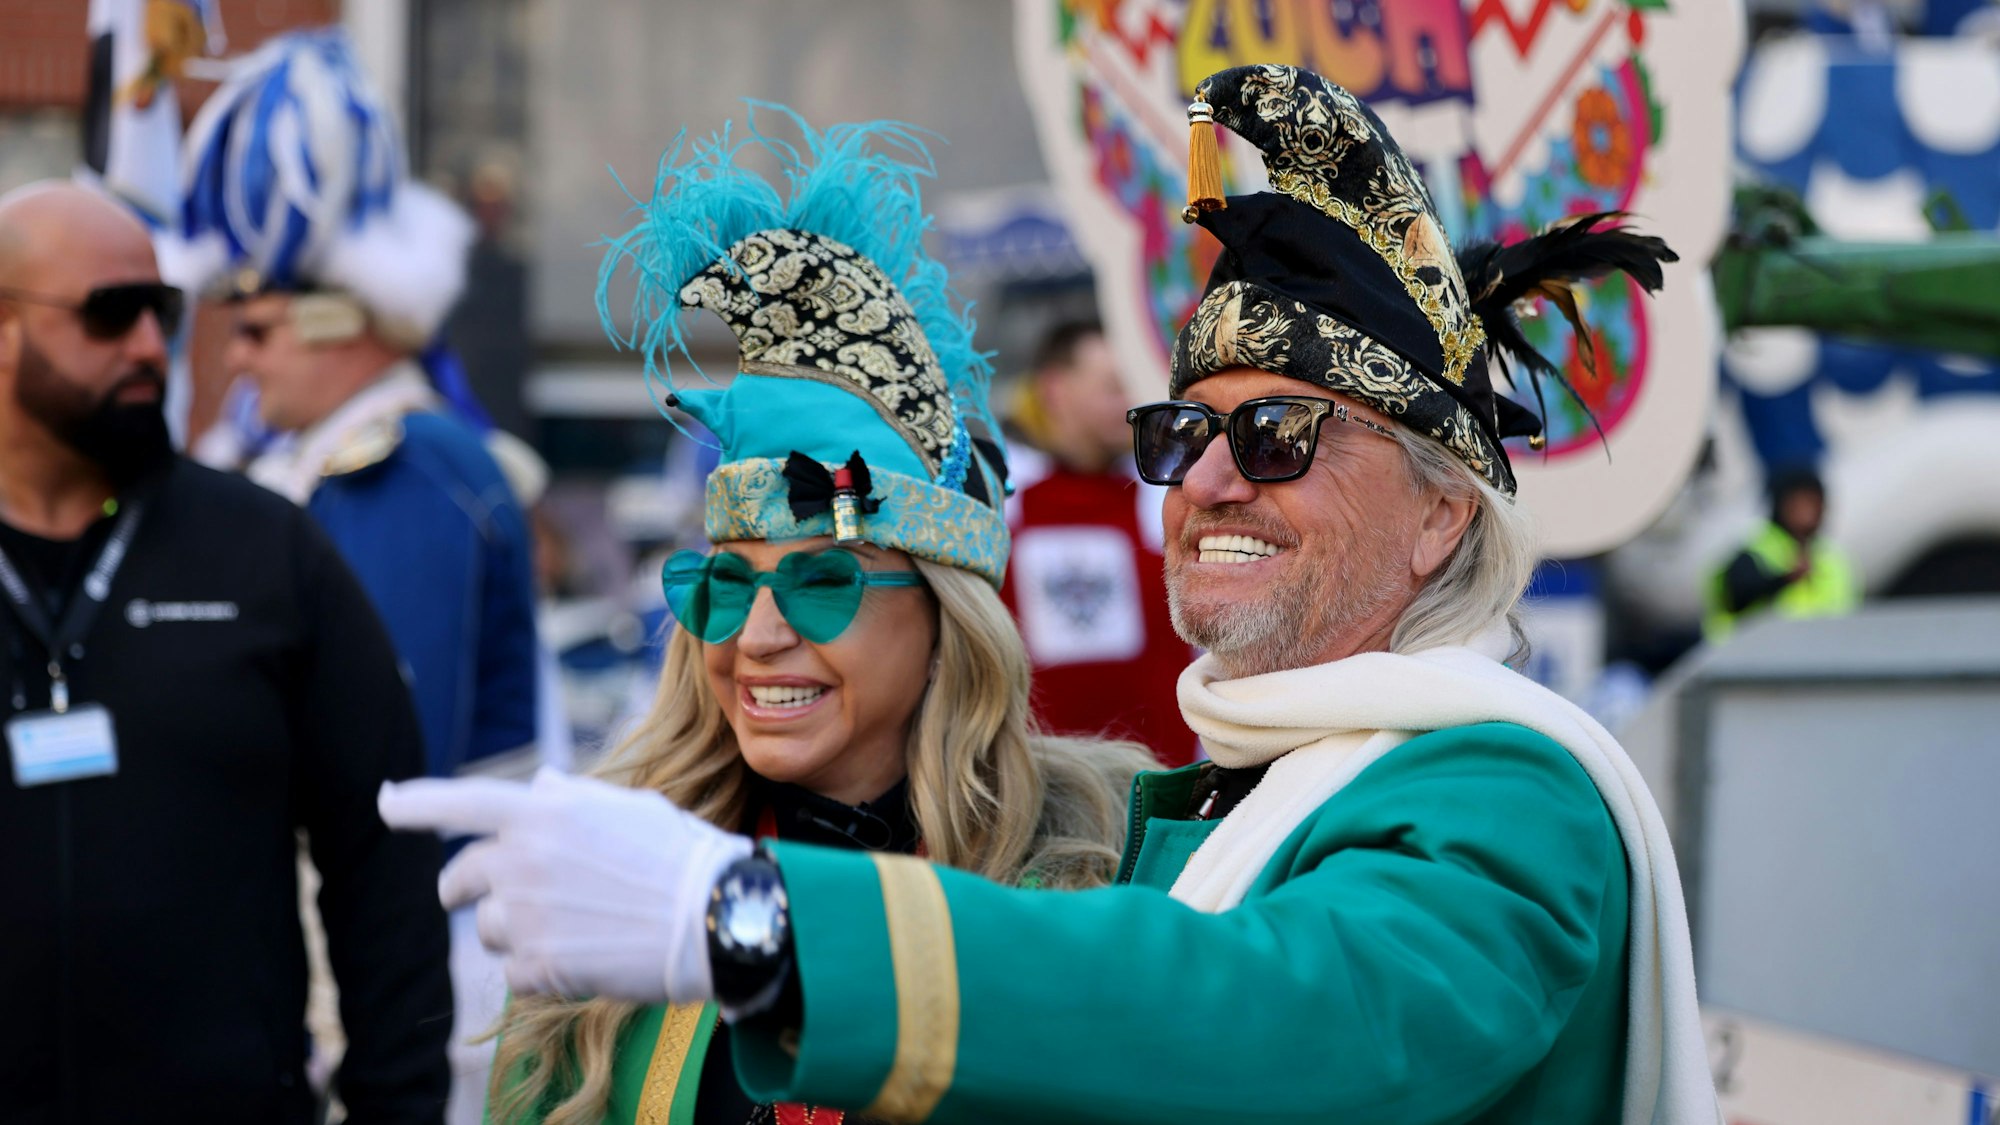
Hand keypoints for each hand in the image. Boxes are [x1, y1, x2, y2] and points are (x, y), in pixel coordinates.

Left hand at [378, 768, 751, 1001]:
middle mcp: (522, 859)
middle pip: (459, 879)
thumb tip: (534, 784)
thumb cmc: (678, 857)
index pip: (462, 800)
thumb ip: (568, 797)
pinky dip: (543, 970)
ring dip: (518, 932)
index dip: (415, 802)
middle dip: (464, 891)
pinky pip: (515, 972)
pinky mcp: (537, 967)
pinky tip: (588, 957)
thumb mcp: (625, 806)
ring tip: (576, 929)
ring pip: (487, 930)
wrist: (713, 917)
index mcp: (544, 812)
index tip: (384, 801)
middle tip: (503, 898)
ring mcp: (526, 915)